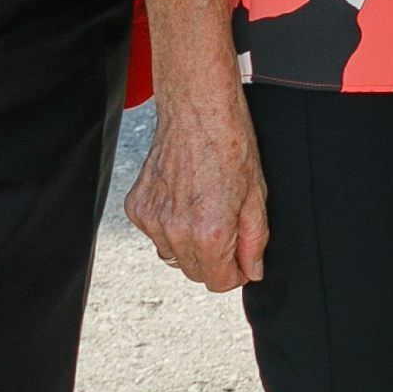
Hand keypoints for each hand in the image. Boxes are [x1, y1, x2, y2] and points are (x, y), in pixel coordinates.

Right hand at [125, 84, 266, 290]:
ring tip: (205, 207)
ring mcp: (151, 220)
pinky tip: (184, 197)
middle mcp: (175, 232)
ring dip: (189, 243)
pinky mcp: (136, 207)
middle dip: (214, 259)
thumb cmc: (231, 144)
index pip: (219, 283)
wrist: (197, 108)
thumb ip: (254, 240)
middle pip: (194, 273)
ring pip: (172, 255)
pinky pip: (155, 232)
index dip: (235, 272)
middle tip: (227, 225)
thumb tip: (251, 271)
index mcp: (209, 233)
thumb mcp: (256, 195)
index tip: (241, 257)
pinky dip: (169, 224)